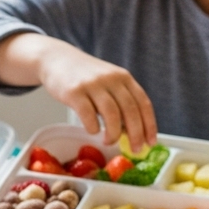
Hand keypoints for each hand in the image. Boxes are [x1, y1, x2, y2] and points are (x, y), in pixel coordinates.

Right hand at [36, 40, 156, 150]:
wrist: (58, 59)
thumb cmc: (85, 77)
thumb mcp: (109, 82)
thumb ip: (121, 102)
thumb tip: (132, 132)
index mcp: (124, 77)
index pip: (143, 103)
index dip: (149, 125)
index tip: (151, 142)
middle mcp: (111, 79)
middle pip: (130, 110)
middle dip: (136, 134)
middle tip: (135, 150)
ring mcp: (92, 84)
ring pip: (112, 114)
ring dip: (113, 134)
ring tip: (109, 141)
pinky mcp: (74, 92)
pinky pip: (88, 115)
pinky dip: (93, 128)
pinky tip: (92, 130)